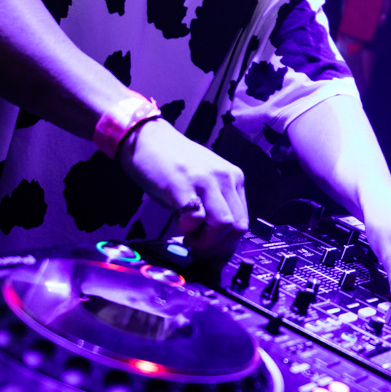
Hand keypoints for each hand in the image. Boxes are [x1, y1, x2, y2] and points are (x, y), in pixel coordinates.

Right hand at [118, 119, 247, 254]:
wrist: (146, 137)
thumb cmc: (172, 161)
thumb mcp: (203, 181)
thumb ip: (214, 206)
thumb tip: (216, 241)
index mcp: (233, 177)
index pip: (244, 221)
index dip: (228, 245)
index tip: (214, 254)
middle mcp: (224, 177)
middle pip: (238, 227)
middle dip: (219, 248)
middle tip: (199, 249)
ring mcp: (204, 179)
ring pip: (223, 225)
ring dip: (206, 242)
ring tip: (189, 239)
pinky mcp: (182, 183)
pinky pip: (195, 216)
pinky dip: (188, 229)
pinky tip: (178, 224)